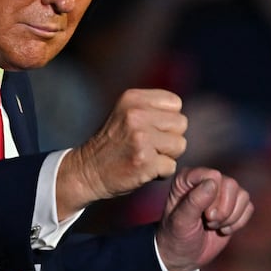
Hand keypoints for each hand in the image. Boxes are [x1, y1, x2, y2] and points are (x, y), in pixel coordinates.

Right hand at [57, 88, 187, 217]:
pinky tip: (142, 169)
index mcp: (132, 98)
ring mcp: (140, 137)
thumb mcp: (126, 113)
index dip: (166, 119)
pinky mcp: (144, 161)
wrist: (87, 171)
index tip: (149, 129)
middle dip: (169, 138)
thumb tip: (183, 116)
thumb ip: (152, 109)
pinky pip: (171, 166)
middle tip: (147, 145)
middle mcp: (135, 114)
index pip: (175, 103)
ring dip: (166, 155)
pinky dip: (160, 173)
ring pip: (180, 145)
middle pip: (181, 124)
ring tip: (145, 156)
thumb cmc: (112, 143)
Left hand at [155, 167, 253, 270]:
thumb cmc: (176, 235)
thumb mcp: (181, 221)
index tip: (202, 214)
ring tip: (213, 225)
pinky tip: (223, 229)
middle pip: (230, 184)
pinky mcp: (233, 205)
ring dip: (230, 217)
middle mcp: (205, 180)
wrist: (184, 254)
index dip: (212, 197)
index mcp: (186, 179)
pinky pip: (249, 206)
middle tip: (208, 221)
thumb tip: (213, 182)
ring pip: (242, 195)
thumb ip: (194, 201)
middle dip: (223, 210)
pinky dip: (238, 222)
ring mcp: (220, 191)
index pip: (212, 176)